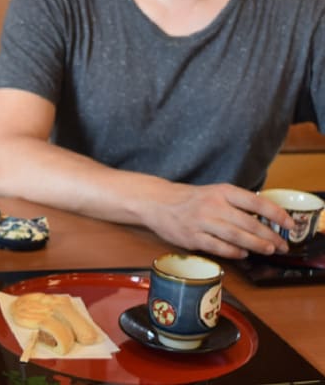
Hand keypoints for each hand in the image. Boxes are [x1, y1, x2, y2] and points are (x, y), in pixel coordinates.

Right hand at [144, 182, 294, 258]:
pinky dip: (234, 253)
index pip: (255, 203)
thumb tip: (262, 219)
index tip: (289, 224)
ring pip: (236, 237)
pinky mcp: (193, 237)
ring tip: (268, 250)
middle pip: (249, 223)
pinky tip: (243, 254)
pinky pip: (219, 248)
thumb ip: (234, 203)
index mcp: (221, 191)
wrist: (157, 201)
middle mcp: (213, 205)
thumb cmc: (189, 198)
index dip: (276, 214)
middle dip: (269, 236)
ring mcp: (202, 222)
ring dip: (256, 246)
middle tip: (281, 245)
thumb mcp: (213, 192)